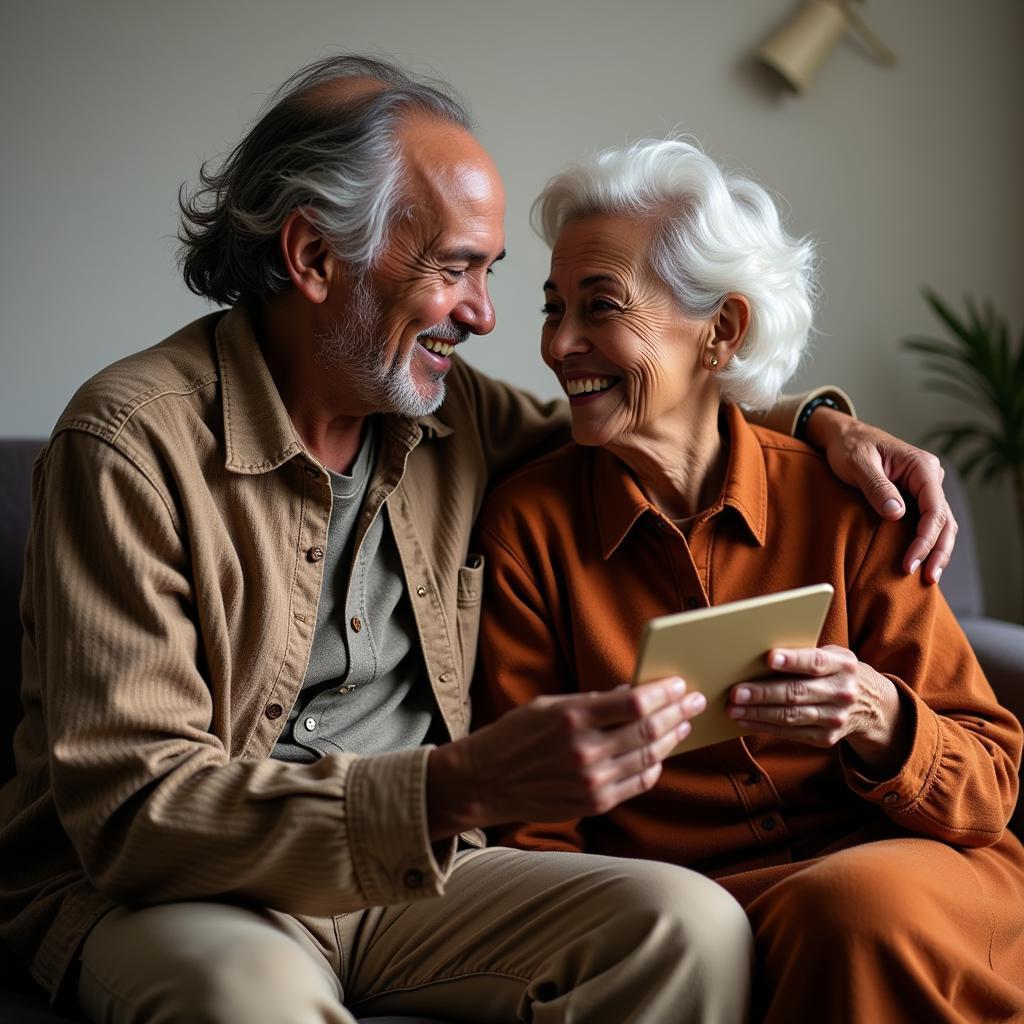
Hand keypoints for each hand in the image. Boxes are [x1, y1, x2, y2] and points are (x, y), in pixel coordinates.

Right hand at [427, 679, 706, 838]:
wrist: (485, 781)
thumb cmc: (515, 735)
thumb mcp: (549, 705)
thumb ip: (593, 701)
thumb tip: (633, 692)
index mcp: (572, 717)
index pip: (634, 703)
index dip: (663, 692)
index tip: (679, 684)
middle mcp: (585, 751)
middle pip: (647, 730)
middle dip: (677, 712)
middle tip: (694, 701)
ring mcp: (591, 781)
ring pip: (648, 757)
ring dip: (671, 739)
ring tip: (684, 725)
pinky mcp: (594, 803)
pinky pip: (637, 784)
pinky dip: (653, 767)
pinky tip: (660, 754)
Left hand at [726, 646, 908, 774]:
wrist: (870, 704)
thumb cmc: (835, 671)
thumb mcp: (831, 656)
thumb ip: (803, 654)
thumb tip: (756, 655)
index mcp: (844, 665)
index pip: (816, 662)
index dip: (793, 660)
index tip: (769, 658)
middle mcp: (843, 692)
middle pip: (797, 692)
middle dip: (763, 693)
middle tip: (735, 692)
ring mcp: (836, 718)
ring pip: (791, 716)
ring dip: (758, 713)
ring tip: (733, 708)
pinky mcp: (826, 738)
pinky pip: (791, 733)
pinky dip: (765, 726)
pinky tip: (745, 721)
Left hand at [806, 408, 955, 582]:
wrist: (842, 437)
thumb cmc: (848, 447)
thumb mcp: (858, 464)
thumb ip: (877, 487)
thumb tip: (897, 514)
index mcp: (921, 466)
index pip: (934, 508)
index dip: (925, 538)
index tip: (911, 561)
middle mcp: (929, 476)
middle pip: (944, 520)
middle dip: (937, 550)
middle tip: (926, 577)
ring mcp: (924, 487)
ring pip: (941, 524)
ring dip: (936, 550)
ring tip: (928, 577)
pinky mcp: (915, 496)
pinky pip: (928, 522)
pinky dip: (927, 542)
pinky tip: (922, 561)